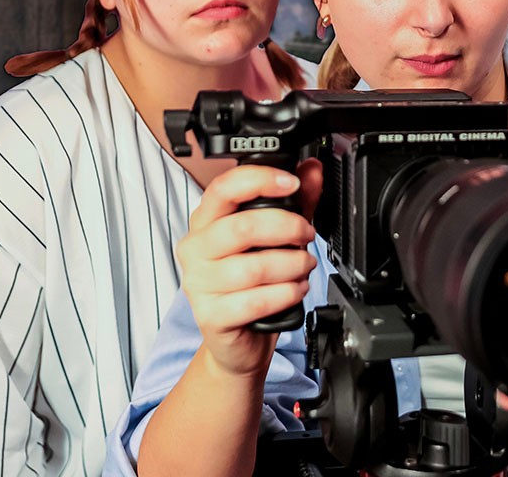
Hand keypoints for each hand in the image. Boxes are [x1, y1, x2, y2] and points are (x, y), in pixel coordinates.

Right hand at [175, 161, 322, 378]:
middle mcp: (195, 250)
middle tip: (307, 235)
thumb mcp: (275, 237)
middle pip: (243, 227)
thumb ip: (294, 202)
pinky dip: (286, 293)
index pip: (223, 188)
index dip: (260, 180)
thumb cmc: (252, 284)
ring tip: (304, 266)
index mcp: (205, 223)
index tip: (291, 184)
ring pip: (254, 267)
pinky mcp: (211, 316)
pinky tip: (296, 290)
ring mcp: (198, 284)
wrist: (240, 338)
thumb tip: (312, 170)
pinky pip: (256, 300)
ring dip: (293, 265)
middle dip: (288, 228)